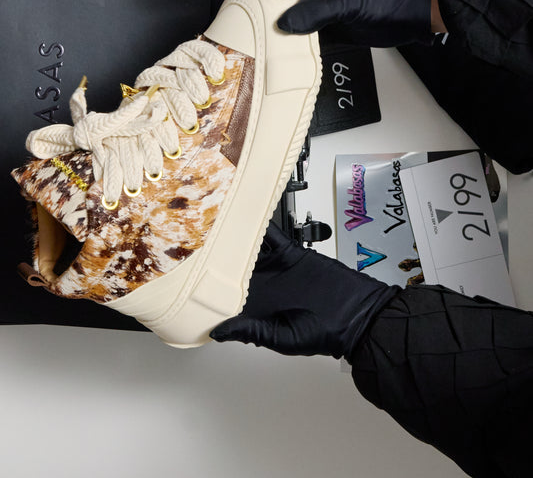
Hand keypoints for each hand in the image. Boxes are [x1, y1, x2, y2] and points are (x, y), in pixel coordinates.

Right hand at [201, 0, 434, 46]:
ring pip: (279, 16)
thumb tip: (283, 24)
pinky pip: (296, 37)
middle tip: (220, 12)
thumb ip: (314, 9)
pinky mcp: (326, 29)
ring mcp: (316, 10)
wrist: (409, 14)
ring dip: (261, 26)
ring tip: (239, 38)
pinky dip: (283, 45)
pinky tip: (273, 57)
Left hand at [210, 222, 396, 360]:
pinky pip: (273, 235)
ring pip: (247, 247)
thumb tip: (218, 332)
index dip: (205, 287)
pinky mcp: (291, 253)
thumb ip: (251, 332)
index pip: (223, 296)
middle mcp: (261, 285)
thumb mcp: (282, 337)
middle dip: (214, 255)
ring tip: (216, 221)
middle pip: (230, 267)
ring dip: (235, 236)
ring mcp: (275, 267)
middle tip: (193, 240)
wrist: (355, 313)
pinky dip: (261, 224)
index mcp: (255, 308)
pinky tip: (248, 214)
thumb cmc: (322, 333)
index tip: (186, 277)